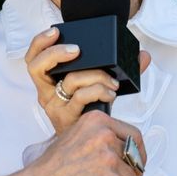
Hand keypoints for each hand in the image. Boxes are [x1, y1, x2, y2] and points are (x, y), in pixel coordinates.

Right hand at [0, 110, 146, 175]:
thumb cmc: (50, 170)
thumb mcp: (73, 136)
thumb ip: (96, 135)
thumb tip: (117, 144)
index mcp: (97, 122)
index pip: (132, 134)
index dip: (138, 151)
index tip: (137, 160)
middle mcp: (105, 137)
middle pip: (133, 158)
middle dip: (124, 172)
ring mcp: (110, 161)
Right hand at [25, 27, 150, 134]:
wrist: (86, 143)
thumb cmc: (90, 111)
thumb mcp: (99, 85)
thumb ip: (120, 69)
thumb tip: (143, 56)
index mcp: (49, 81)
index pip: (33, 58)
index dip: (40, 43)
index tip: (55, 31)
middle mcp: (46, 92)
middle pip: (36, 67)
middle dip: (56, 53)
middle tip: (76, 50)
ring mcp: (55, 106)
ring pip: (70, 80)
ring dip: (96, 75)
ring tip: (112, 80)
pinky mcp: (66, 117)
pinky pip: (82, 97)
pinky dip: (100, 90)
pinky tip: (110, 93)